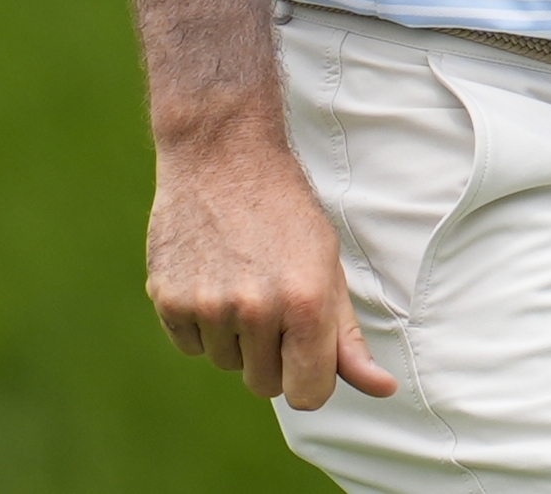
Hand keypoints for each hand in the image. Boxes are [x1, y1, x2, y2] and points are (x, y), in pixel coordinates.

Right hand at [144, 118, 398, 409]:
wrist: (223, 156)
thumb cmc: (286, 213)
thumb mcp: (329, 268)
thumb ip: (348, 339)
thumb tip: (382, 390)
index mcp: (306, 303)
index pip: (308, 395)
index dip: (309, 379)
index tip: (305, 353)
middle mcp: (256, 310)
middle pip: (263, 385)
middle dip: (271, 355)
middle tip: (271, 298)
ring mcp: (208, 306)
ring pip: (226, 363)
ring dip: (234, 337)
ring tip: (240, 279)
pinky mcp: (168, 300)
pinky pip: (190, 346)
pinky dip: (200, 324)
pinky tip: (210, 277)